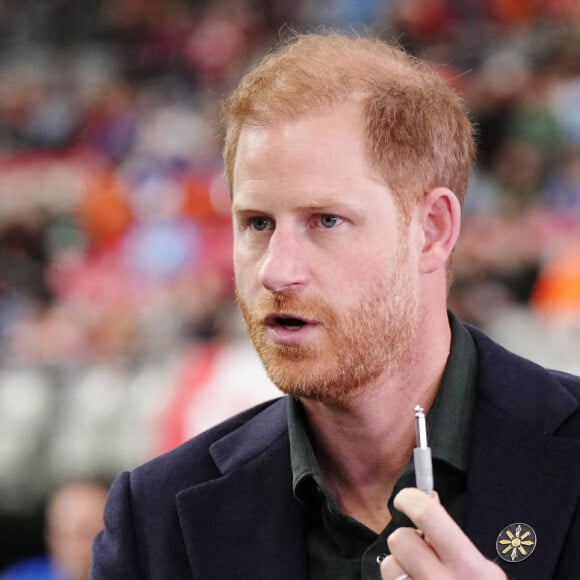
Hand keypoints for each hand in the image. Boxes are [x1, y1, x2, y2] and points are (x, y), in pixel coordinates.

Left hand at [380, 488, 506, 579]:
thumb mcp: (481, 571)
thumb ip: (452, 538)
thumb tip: (427, 496)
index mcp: (471, 569)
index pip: (427, 514)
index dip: (411, 499)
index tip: (407, 499)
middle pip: (399, 539)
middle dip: (407, 542)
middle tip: (422, 553)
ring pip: (389, 565)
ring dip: (400, 569)